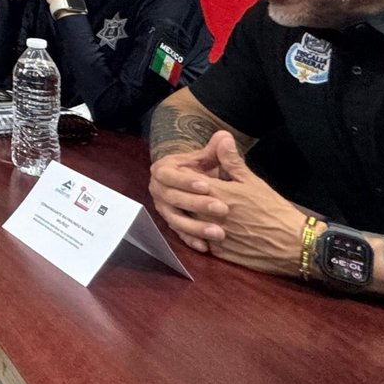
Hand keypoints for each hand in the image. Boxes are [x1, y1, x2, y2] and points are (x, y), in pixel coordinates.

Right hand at [149, 136, 227, 253]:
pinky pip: (179, 234)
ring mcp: (163, 209)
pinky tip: (206, 247)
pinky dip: (191, 240)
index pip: (169, 175)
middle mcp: (158, 190)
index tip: (206, 185)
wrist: (193, 186)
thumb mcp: (209, 160)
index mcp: (163, 170)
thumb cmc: (202, 170)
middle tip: (222, 209)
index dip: (185, 181)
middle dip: (197, 205)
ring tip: (219, 233)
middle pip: (173, 199)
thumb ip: (217, 151)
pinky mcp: (172, 224)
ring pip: (175, 220)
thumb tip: (225, 136)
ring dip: (195, 227)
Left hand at [151, 132, 306, 274]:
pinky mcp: (218, 253)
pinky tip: (199, 229)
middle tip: (183, 191)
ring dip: (187, 216)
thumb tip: (221, 135)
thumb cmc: (273, 209)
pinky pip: (199, 242)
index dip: (184, 175)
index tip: (184, 171)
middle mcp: (210, 215)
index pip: (188, 181)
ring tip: (190, 209)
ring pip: (188, 223)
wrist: (292, 243)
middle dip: (182, 195)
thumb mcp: (252, 181)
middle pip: (184, 202)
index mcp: (217, 194)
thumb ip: (232, 161)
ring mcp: (212, 235)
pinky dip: (197, 234)